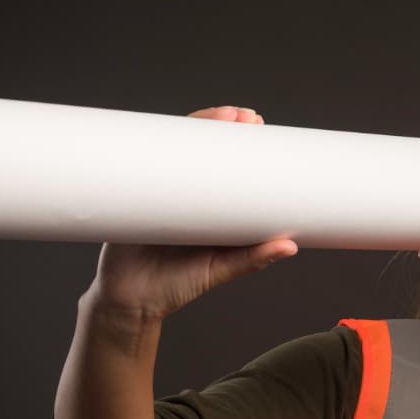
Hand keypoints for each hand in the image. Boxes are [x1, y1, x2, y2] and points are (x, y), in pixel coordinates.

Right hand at [89, 106, 296, 317]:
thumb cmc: (174, 287)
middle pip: (201, 149)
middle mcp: (183, 193)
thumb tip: (291, 245)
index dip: (241, 143)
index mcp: (206, 207)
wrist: (128, 302)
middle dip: (223, 126)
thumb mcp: (217, 270)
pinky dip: (154, 144)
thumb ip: (251, 259)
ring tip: (221, 116)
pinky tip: (167, 129)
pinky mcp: (133, 194)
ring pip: (175, 149)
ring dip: (196, 127)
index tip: (258, 126)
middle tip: (245, 117)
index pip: (225, 165)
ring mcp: (157, 191)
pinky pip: (143, 164)